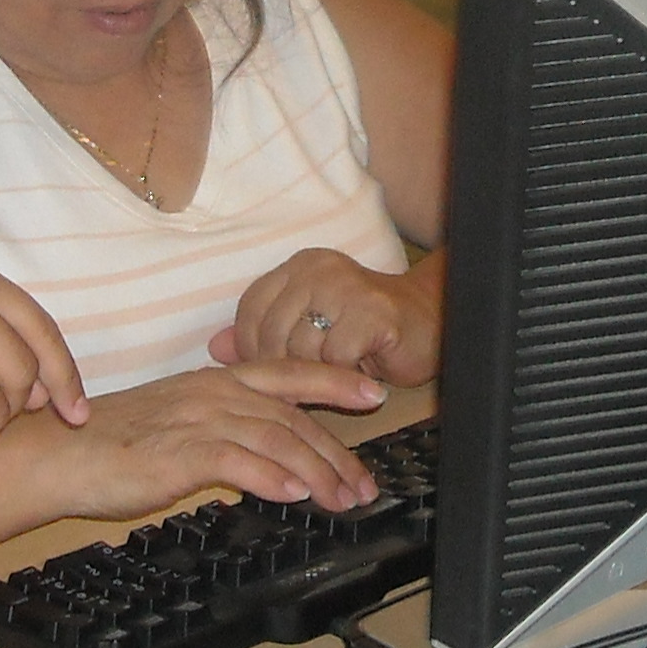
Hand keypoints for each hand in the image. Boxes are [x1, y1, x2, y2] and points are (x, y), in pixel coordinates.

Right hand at [40, 361, 388, 519]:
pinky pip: (236, 461)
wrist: (56, 454)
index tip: (374, 393)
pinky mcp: (178, 451)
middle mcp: (212, 393)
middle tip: (364, 485)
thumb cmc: (109, 445)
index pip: (288, 375)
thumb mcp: (176, 425)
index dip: (335, 382)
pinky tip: (293, 494)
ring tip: (341, 499)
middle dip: (337, 452)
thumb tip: (263, 456)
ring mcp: (196, 419)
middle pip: (293, 417)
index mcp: (213, 382)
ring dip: (316, 472)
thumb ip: (221, 431)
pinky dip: (270, 477)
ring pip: (275, 439)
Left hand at [212, 249, 441, 385]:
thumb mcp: (308, 329)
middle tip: (309, 380)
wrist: (432, 323)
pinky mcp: (372, 312)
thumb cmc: (365, 331)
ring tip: (338, 370)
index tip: (270, 371)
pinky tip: (360, 368)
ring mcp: (346, 286)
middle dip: (286, 368)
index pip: (250, 309)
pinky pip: (334, 359)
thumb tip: (214, 349)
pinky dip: (344, 374)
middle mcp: (318, 269)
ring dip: (318, 373)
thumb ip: (262, 335)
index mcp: (298, 267)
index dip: (252, 348)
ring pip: (301, 349)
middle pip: (272, 334)